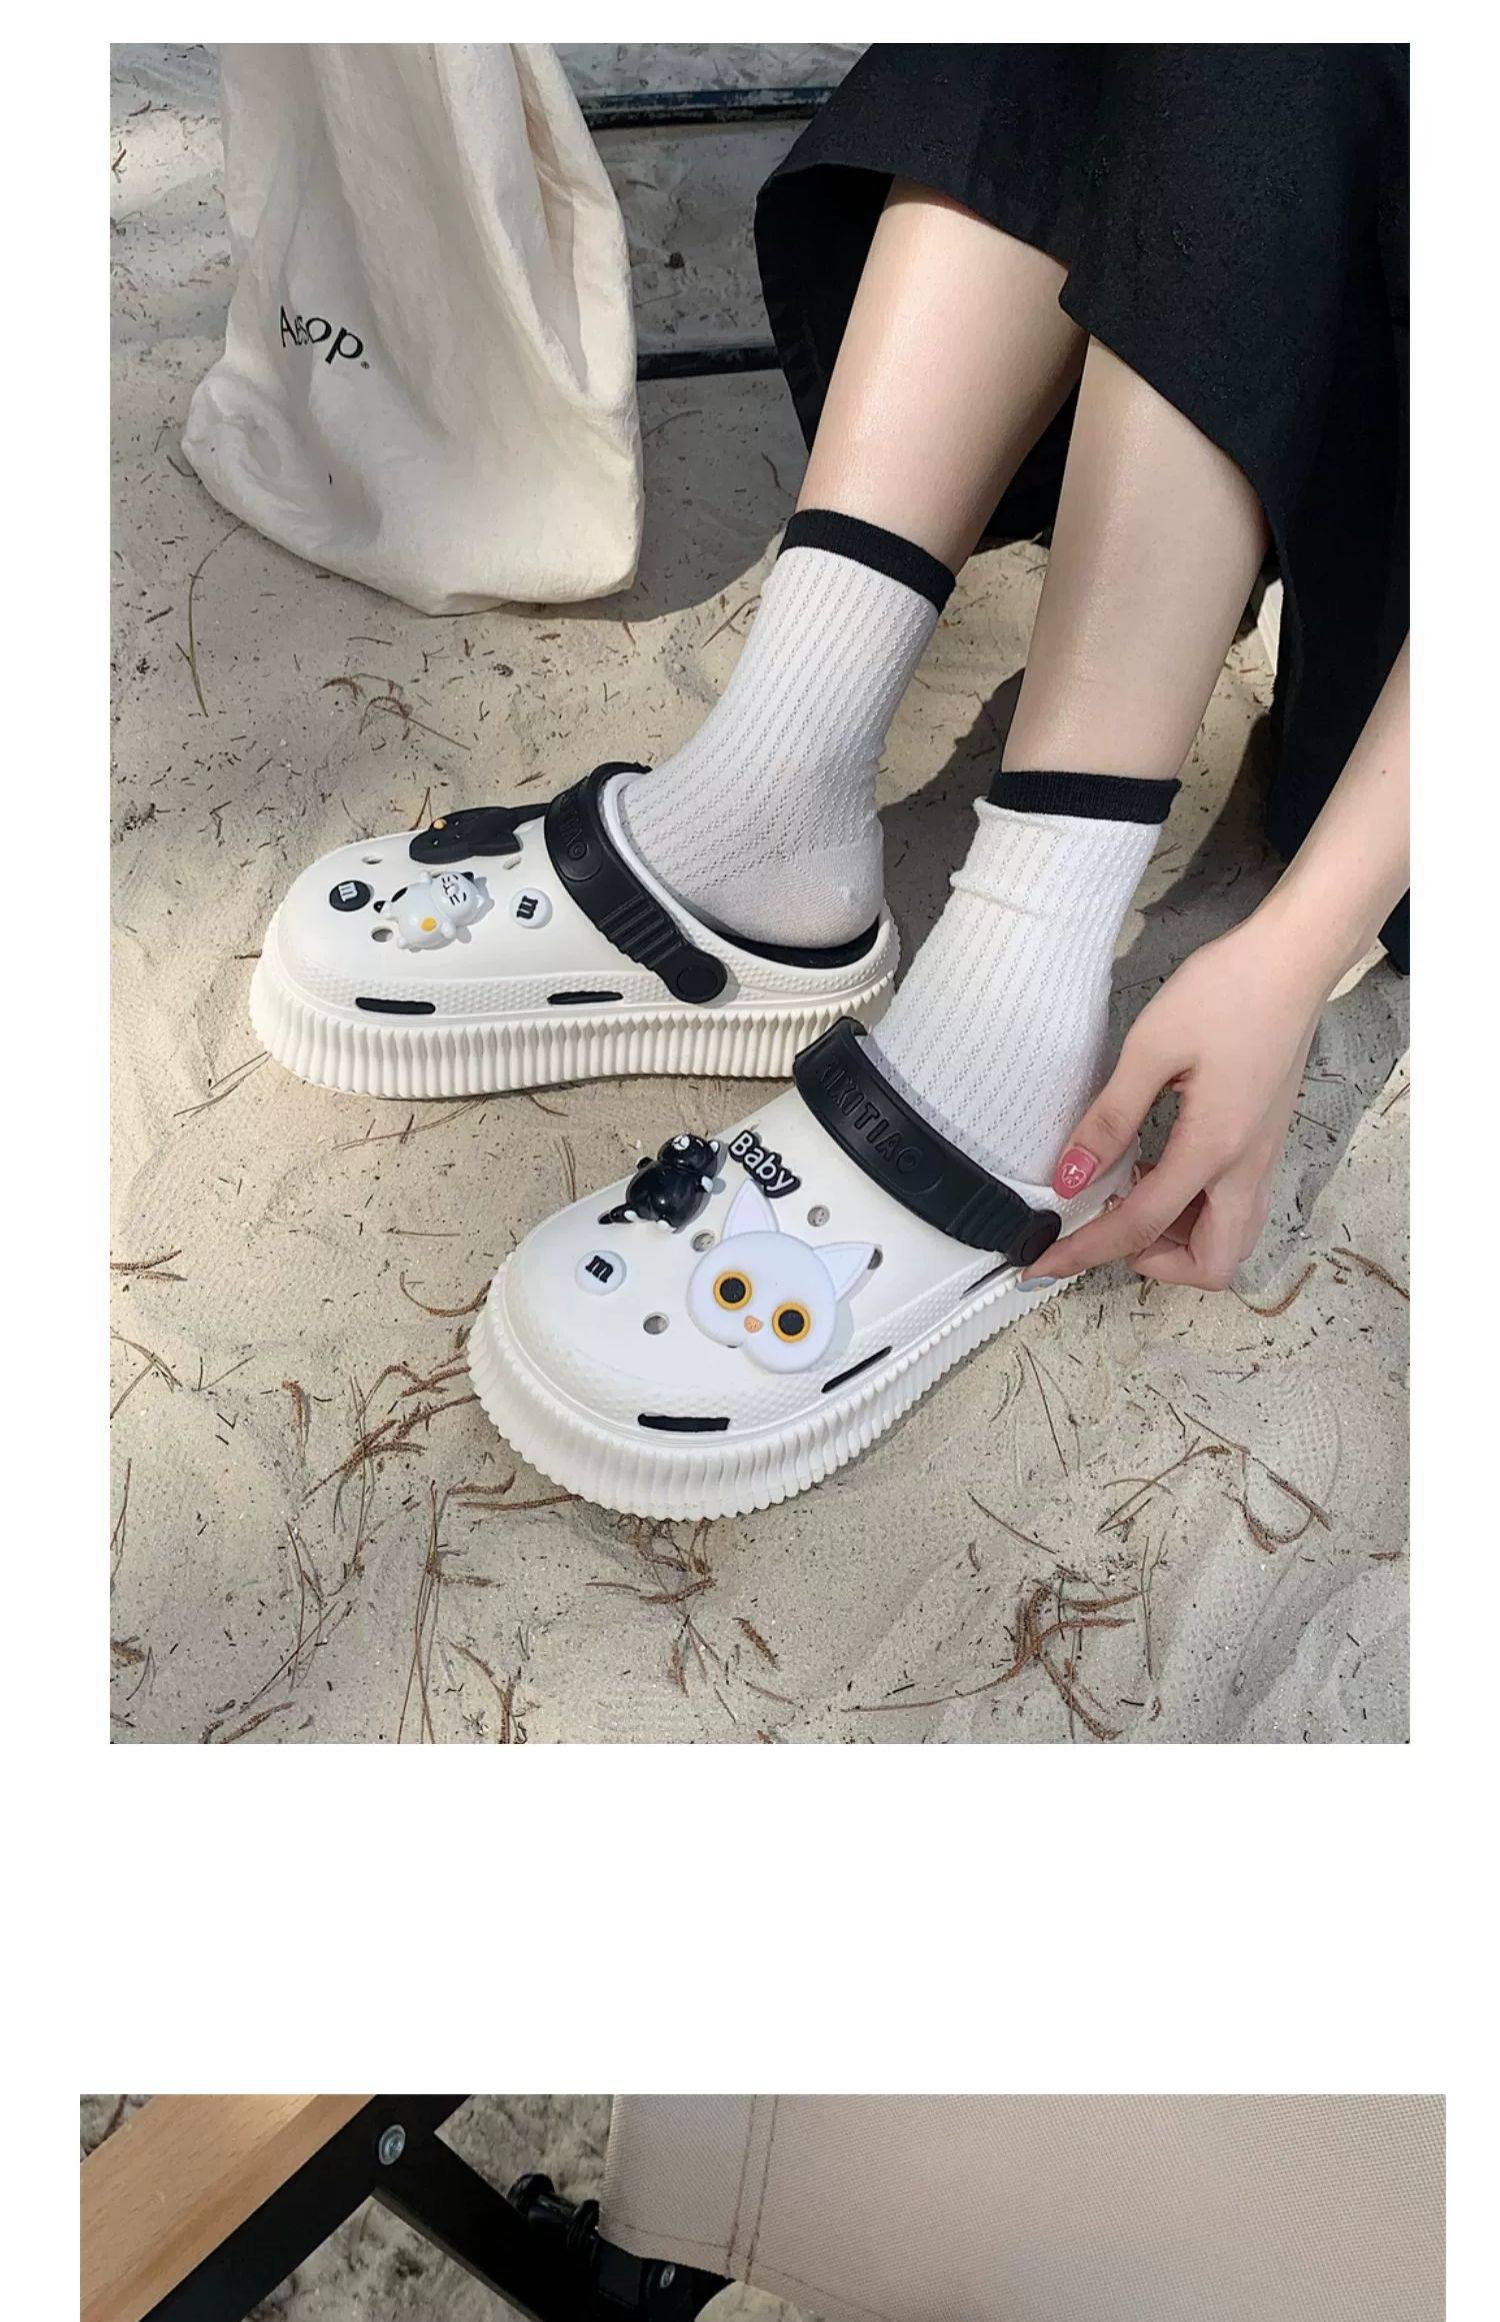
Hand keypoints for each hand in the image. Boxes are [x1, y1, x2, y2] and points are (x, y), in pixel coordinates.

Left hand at [1024, 912, 1328, 1291]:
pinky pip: (1235, 1208)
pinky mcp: (1266, 1143)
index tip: (1039, 1267)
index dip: (1084, 1253)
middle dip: (1154, 1263)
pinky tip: (1159, 1166)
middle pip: (1211, 1265)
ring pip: (1229, 1241)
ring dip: (1178, 1240)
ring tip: (1131, 1192)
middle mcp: (1247, 1168)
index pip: (1141, 1227)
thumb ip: (1109, 1120)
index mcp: (1214, 1149)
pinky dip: (1195, 1211)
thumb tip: (1069, 1178)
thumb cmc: (1227, 991)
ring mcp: (1263, 1158)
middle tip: (1108, 1225)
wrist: (1294, 959)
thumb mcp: (1151, 1048)